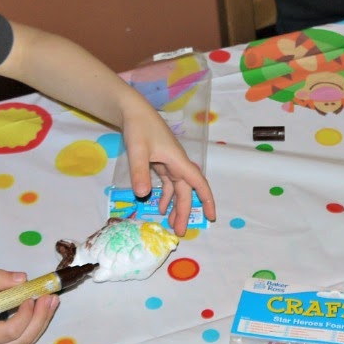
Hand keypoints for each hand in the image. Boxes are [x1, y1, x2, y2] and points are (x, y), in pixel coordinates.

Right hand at [0, 269, 57, 343]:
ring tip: (52, 301)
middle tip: (51, 297)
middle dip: (41, 317)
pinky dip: (36, 326)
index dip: (26, 314)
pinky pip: (24, 343)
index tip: (31, 296)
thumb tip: (23, 278)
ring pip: (27, 342)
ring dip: (43, 321)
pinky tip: (43, 311)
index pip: (11, 330)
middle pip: (24, 339)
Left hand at [120, 100, 217, 235]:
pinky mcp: (161, 162)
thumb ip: (140, 172)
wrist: (132, 111)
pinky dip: (165, 196)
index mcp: (178, 160)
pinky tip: (159, 207)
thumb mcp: (138, 150)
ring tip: (170, 224)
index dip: (206, 200)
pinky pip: (168, 183)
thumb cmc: (139, 127)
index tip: (211, 216)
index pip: (198, 183)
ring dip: (175, 206)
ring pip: (177, 189)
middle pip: (186, 191)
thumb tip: (144, 195)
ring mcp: (169, 163)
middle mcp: (177, 163)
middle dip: (184, 211)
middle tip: (179, 232)